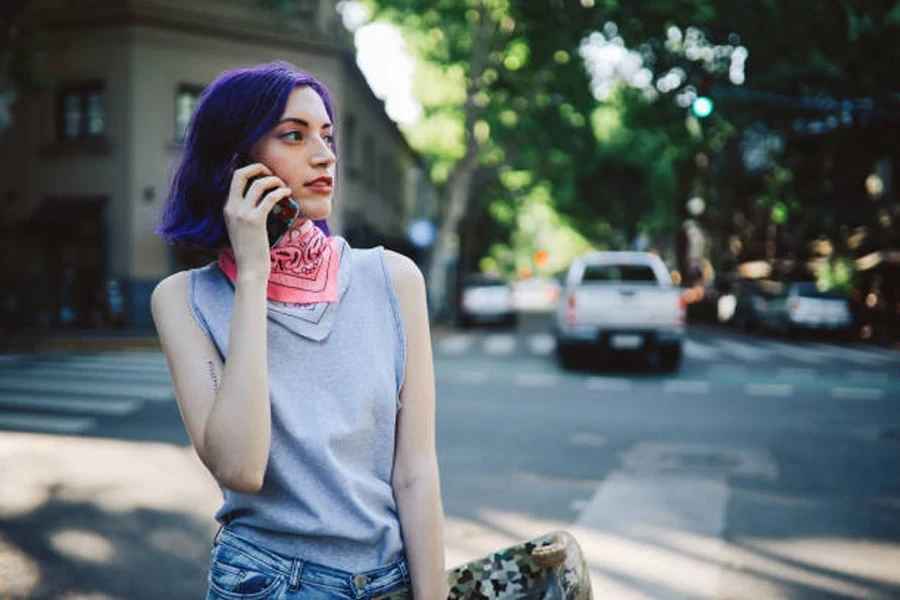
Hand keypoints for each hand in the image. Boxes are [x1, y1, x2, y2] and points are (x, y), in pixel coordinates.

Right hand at [224, 163, 292, 280]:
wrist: (249, 269)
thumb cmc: (250, 250)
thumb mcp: (241, 228)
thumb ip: (244, 213)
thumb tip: (260, 199)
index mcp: (228, 208)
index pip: (235, 178)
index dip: (250, 171)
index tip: (265, 175)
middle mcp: (232, 207)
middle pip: (240, 174)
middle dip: (258, 167)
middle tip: (271, 173)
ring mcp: (242, 214)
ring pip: (258, 184)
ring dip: (274, 180)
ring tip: (284, 186)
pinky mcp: (256, 221)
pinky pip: (270, 198)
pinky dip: (281, 192)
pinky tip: (287, 194)